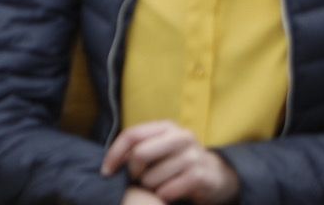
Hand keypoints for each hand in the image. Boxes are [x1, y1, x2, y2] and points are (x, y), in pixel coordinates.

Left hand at [102, 121, 237, 202]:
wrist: (217, 176)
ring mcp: (193, 156)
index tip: (106, 171)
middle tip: (137, 179)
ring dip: (149, 187)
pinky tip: (168, 193)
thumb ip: (139, 148)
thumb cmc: (179, 162)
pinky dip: (162, 195)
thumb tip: (111, 162)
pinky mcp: (200, 176)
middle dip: (133, 171)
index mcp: (166, 127)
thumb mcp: (161, 148)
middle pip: (140, 154)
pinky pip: (167, 190)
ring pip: (152, 177)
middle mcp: (181, 137)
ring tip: (158, 185)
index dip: (114, 154)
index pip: (132, 135)